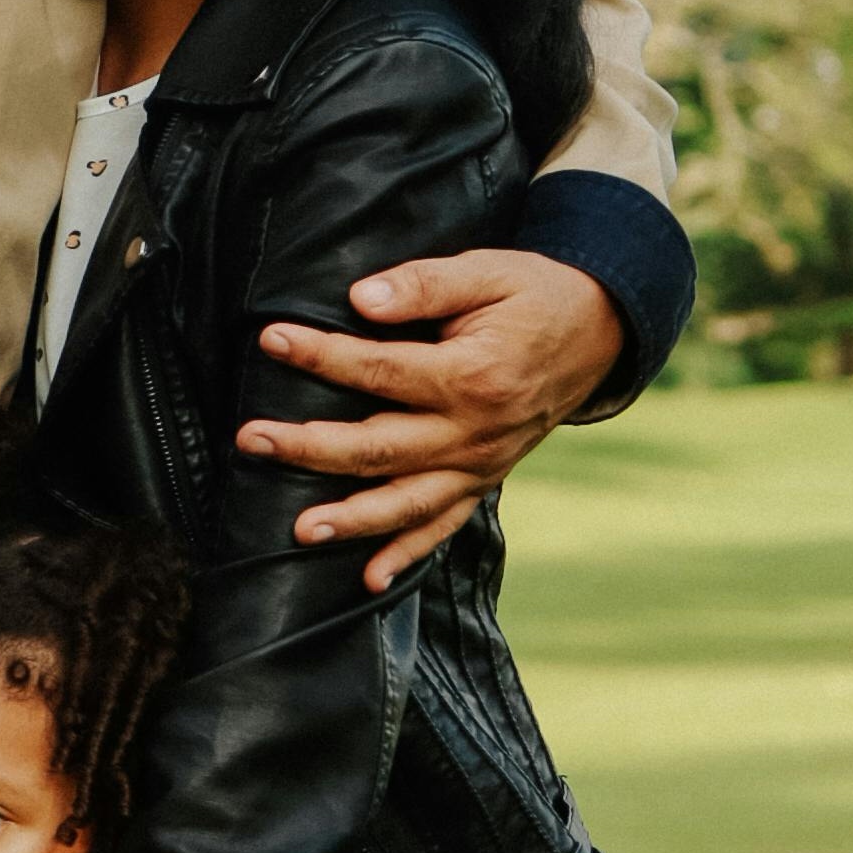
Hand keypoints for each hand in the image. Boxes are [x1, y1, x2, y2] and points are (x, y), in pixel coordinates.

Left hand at [237, 245, 625, 595]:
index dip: (322, 355)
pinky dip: (408, 554)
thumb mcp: (488, 273)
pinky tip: (370, 579)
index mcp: (471, 376)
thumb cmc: (534, 295)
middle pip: (380, 446)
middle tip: (251, 440)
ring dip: (352, 519)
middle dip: (310, 447)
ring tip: (300, 529)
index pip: (380, 370)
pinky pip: (444, 525)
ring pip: (407, 501)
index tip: (272, 339)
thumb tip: (360, 299)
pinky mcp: (484, 480)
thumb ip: (424, 285)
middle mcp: (474, 432)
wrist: (601, 332)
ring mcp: (481, 465)